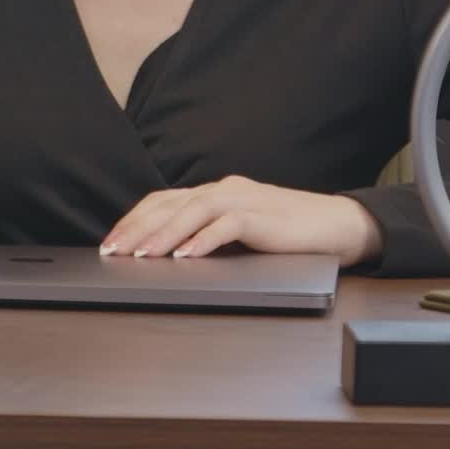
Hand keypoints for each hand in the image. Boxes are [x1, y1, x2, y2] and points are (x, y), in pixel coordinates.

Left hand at [100, 177, 381, 266]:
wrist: (339, 226)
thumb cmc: (289, 235)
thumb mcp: (240, 235)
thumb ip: (210, 236)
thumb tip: (170, 258)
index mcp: (217, 192)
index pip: (165, 201)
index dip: (135, 220)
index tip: (111, 243)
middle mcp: (226, 190)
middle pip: (171, 204)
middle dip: (138, 229)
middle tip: (113, 251)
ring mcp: (245, 200)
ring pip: (193, 211)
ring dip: (163, 235)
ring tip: (141, 256)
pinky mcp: (263, 217)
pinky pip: (226, 226)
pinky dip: (203, 240)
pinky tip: (185, 257)